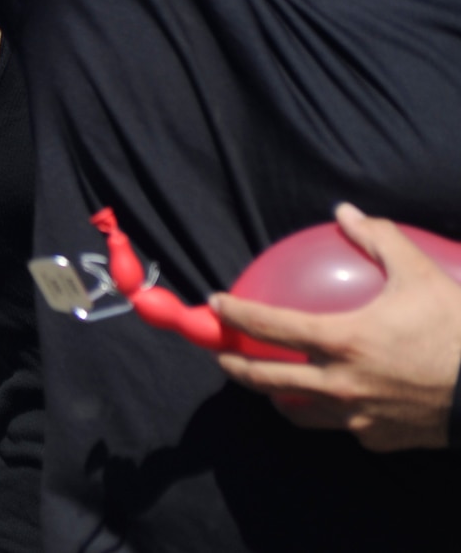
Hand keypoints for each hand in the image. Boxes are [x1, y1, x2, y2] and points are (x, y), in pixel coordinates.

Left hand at [212, 203, 460, 450]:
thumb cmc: (458, 329)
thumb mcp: (419, 275)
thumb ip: (378, 239)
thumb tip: (344, 211)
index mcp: (341, 340)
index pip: (269, 326)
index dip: (234, 315)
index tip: (215, 305)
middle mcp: (339, 383)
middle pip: (266, 379)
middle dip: (235, 367)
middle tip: (223, 356)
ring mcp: (357, 417)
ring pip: (299, 411)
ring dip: (277, 396)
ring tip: (271, 385)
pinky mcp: (377, 439)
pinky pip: (342, 425)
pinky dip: (331, 412)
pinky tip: (334, 402)